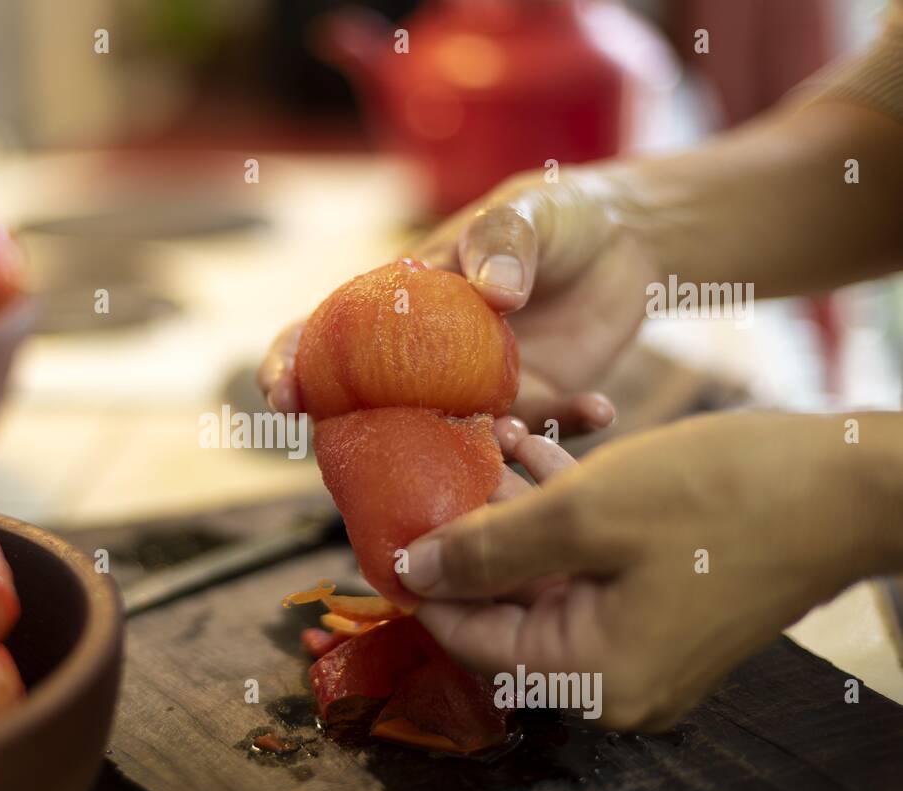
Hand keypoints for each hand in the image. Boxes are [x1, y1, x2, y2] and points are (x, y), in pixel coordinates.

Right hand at [259, 166, 649, 432]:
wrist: (626, 238)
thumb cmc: (554, 214)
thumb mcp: (526, 209)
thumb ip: (504, 241)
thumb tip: (496, 295)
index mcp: (398, 309)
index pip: (322, 337)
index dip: (290, 366)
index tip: (283, 395)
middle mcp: (424, 361)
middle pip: (371, 415)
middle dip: (367, 450)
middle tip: (398, 462)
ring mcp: (474, 392)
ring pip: (449, 444)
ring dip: (475, 454)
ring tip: (520, 434)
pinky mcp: (531, 407)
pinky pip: (536, 437)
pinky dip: (563, 432)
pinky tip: (602, 408)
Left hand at [398, 412, 889, 730]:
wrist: (854, 484)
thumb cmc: (724, 497)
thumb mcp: (585, 513)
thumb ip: (489, 550)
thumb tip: (413, 574)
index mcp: (592, 678)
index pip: (470, 641)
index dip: (425, 582)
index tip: (389, 524)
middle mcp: (615, 680)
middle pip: (507, 608)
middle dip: (474, 532)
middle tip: (439, 466)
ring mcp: (643, 645)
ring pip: (547, 577)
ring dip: (517, 510)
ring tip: (491, 438)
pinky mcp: (663, 606)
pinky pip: (591, 566)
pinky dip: (564, 513)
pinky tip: (538, 450)